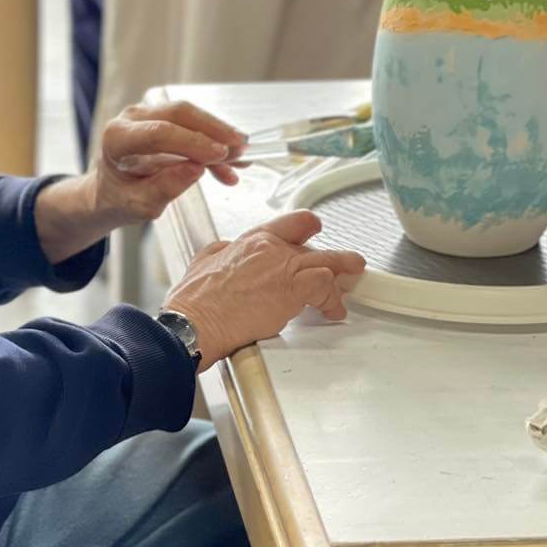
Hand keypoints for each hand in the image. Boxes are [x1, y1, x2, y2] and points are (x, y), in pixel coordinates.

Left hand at [87, 100, 246, 228]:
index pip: (158, 133)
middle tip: (241, 147)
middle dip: (214, 130)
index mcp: (117, 139)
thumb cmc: (121, 198)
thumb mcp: (140, 204)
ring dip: (219, 134)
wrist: (111, 191)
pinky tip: (231, 165)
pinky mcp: (162, 118)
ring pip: (190, 115)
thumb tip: (196, 169)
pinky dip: (214, 142)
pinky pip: (193, 124)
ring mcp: (147, 114)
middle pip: (178, 114)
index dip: (193, 142)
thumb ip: (166, 187)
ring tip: (242, 157)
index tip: (220, 155)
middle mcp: (130, 118)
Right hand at [163, 210, 365, 369]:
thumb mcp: (203, 262)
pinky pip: (325, 286)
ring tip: (352, 279)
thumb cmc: (194, 303)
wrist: (194, 322)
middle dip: (331, 254)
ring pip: (326, 261)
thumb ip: (221, 253)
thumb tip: (228, 252)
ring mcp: (283, 267)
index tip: (313, 234)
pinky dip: (333, 298)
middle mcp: (269, 248)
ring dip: (342, 272)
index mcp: (249, 241)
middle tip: (346, 262)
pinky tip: (333, 310)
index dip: (306, 229)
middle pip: (311, 242)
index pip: (288, 224)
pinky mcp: (292, 290)